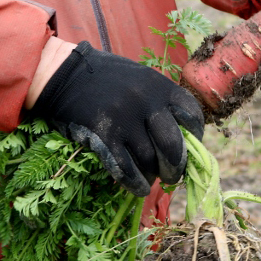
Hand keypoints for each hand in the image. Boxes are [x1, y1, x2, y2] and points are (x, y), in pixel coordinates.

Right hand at [30, 42, 204, 196]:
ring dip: (153, 175)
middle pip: (173, 145)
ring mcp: (124, 120)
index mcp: (159, 86)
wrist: (65, 74)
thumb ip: (161, 102)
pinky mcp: (104, 136)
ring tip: (151, 179)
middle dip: (176, 166)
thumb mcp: (141, 79)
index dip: (195, 137)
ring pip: (149, 161)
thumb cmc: (107, 78)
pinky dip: (135, 183)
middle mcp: (146, 102)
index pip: (191, 115)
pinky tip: (138, 187)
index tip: (190, 147)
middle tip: (172, 174)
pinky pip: (126, 169)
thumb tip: (183, 136)